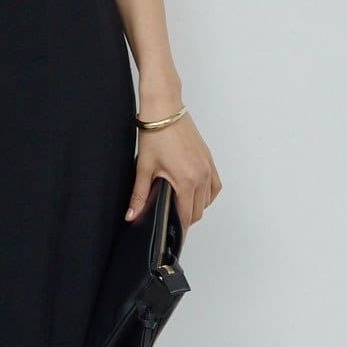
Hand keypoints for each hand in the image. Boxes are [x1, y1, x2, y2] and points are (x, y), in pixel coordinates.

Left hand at [124, 110, 220, 248]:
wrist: (165, 110)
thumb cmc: (155, 135)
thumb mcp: (144, 168)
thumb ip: (139, 195)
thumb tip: (132, 215)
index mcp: (187, 180)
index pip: (186, 216)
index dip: (179, 229)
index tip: (174, 236)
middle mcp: (202, 176)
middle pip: (198, 211)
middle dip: (186, 219)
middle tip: (171, 221)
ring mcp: (208, 167)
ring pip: (208, 200)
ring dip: (197, 207)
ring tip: (180, 207)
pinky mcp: (209, 159)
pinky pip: (215, 185)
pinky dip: (207, 194)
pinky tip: (195, 193)